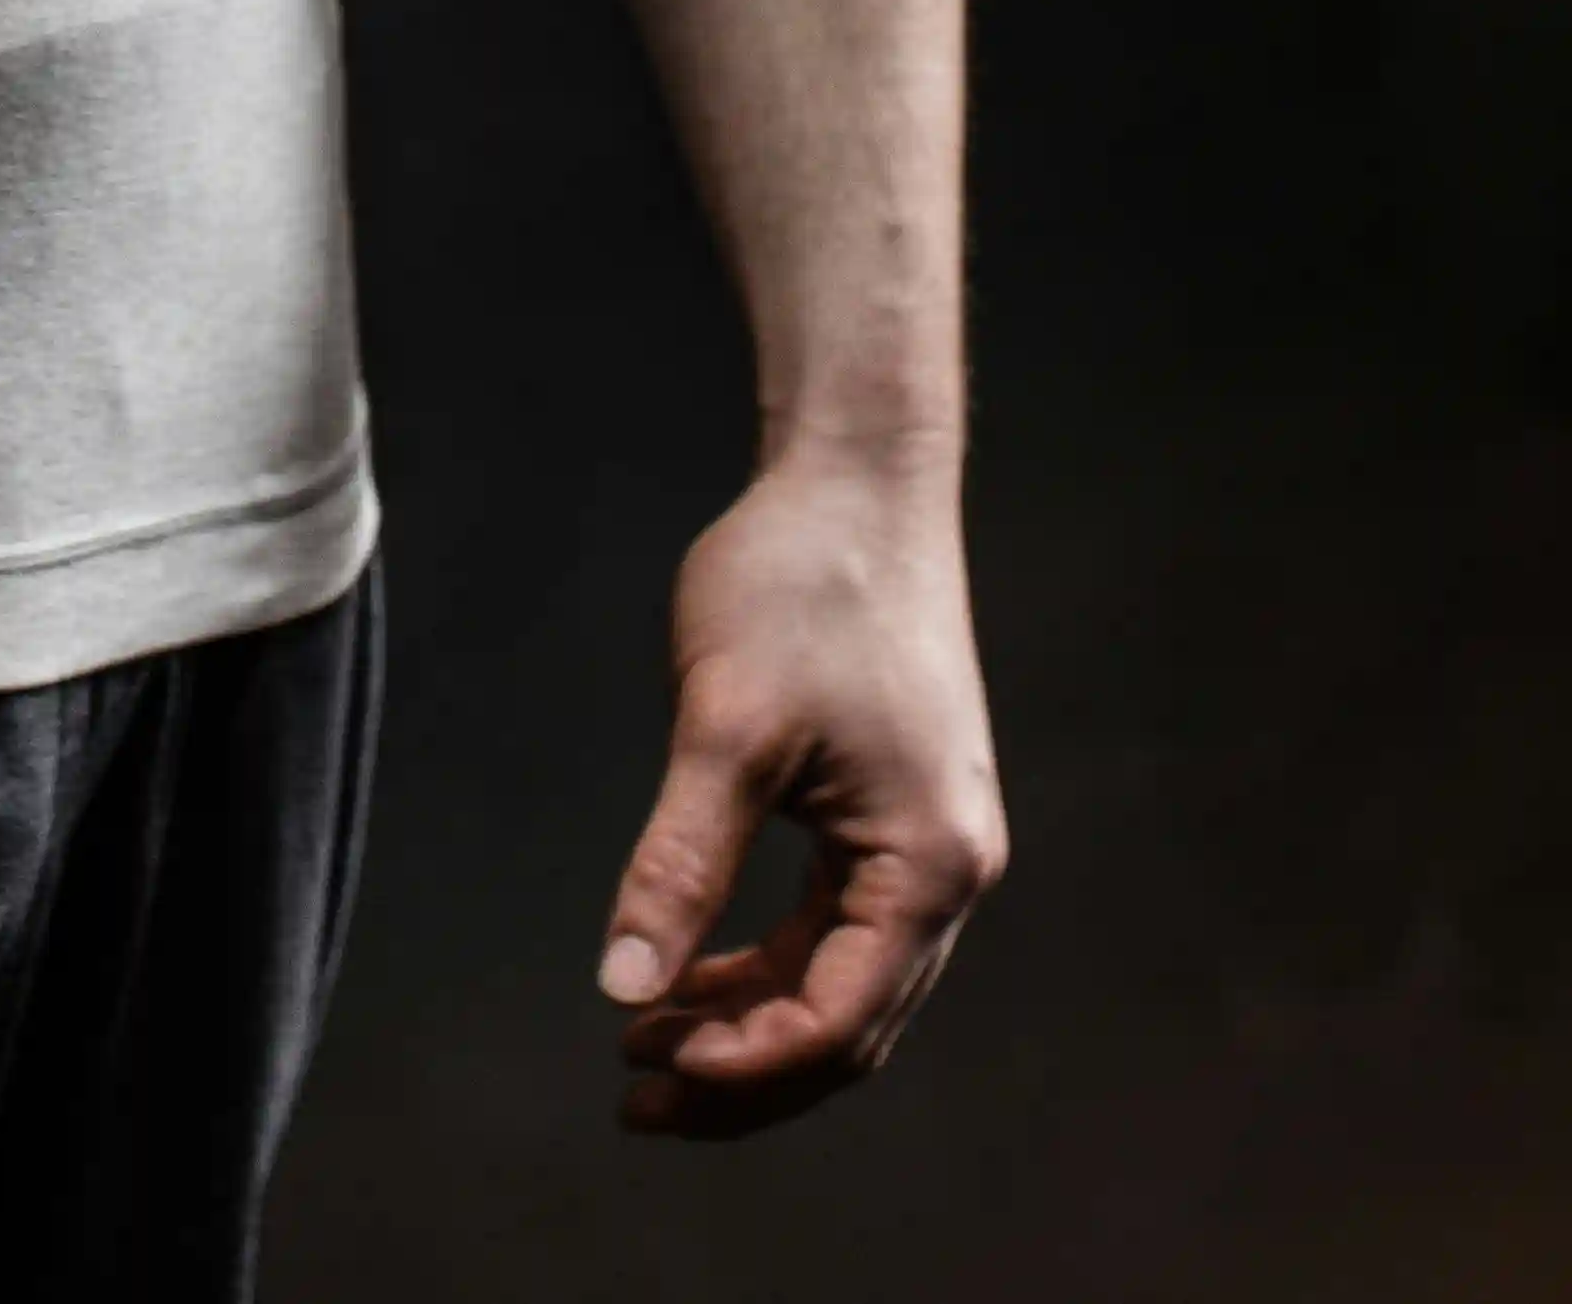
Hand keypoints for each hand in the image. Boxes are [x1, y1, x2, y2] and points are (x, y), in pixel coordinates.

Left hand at [596, 452, 1003, 1138]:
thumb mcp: (725, 725)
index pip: (837, 1019)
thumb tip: (621, 985)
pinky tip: (688, 967)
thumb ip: (679, 862)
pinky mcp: (901, 815)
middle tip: (629, 1094)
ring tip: (643, 1042)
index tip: (639, 1062)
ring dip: (748, 1024)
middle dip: (741, 1073)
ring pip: (843, 985)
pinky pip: (837, 929)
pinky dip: (766, 962)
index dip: (739, 1064)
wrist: (858, 478)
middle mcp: (951, 872)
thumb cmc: (799, 582)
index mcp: (928, 863)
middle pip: (848, 1026)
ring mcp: (931, 845)